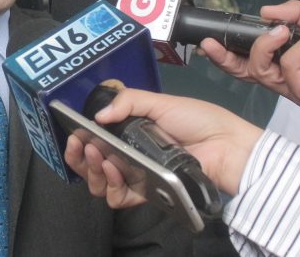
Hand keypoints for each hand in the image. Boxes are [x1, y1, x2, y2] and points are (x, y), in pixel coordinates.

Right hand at [65, 85, 261, 206]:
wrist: (226, 146)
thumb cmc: (198, 120)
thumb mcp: (161, 102)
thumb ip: (128, 102)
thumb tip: (98, 116)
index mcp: (130, 132)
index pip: (95, 140)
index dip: (79, 140)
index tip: (73, 134)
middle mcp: (129, 154)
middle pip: (91, 165)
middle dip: (79, 157)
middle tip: (82, 146)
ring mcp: (137, 175)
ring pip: (101, 184)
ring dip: (94, 171)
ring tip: (100, 157)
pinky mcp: (148, 192)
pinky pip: (121, 198)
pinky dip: (112, 187)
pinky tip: (115, 171)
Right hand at [198, 0, 299, 118]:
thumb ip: (298, 13)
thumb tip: (267, 11)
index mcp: (287, 55)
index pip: (250, 54)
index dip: (229, 49)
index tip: (212, 37)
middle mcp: (286, 72)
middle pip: (244, 69)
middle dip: (224, 57)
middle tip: (213, 43)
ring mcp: (294, 85)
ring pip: (260, 70)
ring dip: (266, 45)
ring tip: (283, 31)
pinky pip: (289, 70)